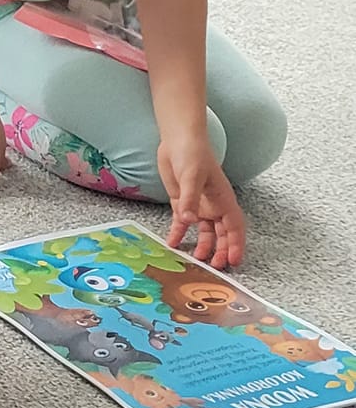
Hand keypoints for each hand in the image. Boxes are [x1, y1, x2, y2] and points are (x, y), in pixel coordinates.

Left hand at [157, 134, 245, 269]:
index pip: (234, 227)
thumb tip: (188, 221)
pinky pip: (182, 223)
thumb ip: (189, 199)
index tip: (235, 260)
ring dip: (202, 245)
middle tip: (216, 267)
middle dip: (221, 250)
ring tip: (196, 259)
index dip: (236, 244)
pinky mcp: (182, 202)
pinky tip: (172, 244)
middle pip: (222, 233)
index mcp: (223, 200)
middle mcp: (213, 205)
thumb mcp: (191, 176)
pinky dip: (178, 234)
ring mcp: (198, 205)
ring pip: (204, 232)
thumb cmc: (193, 153)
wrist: (178, 140)